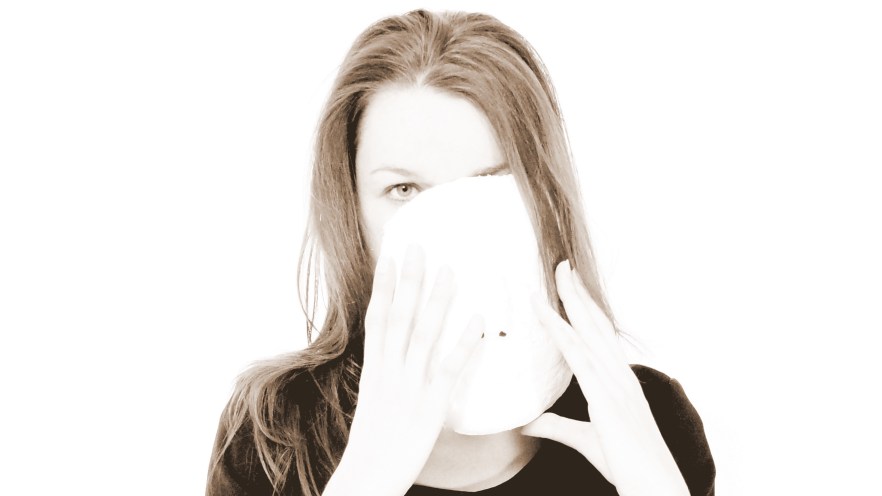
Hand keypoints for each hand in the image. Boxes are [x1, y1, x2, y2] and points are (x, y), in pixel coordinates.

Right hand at [323, 245, 484, 495]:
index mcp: (374, 370)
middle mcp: (389, 372)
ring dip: (438, 302)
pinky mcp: (430, 408)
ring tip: (450, 272)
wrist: (366, 478)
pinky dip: (464, 345)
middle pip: (400, 317)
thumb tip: (395, 355)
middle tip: (420, 248)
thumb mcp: (373, 402)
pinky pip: (449, 370)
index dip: (384, 287)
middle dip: (410, 281)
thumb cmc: (371, 444)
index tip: (391, 258)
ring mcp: (409, 388)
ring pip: (424, 335)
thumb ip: (386, 375)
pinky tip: (477, 323)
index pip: (378, 319)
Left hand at [521, 261, 688, 495]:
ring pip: (587, 331)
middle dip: (578, 292)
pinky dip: (559, 330)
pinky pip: (577, 355)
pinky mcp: (605, 396)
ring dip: (570, 300)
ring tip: (556, 274)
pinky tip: (544, 313)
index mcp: (620, 381)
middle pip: (595, 324)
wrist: (654, 484)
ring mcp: (614, 383)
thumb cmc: (628, 466)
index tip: (570, 285)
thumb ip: (556, 426)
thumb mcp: (586, 440)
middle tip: (562, 264)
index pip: (599, 336)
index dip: (585, 309)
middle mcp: (619, 375)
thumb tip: (530, 422)